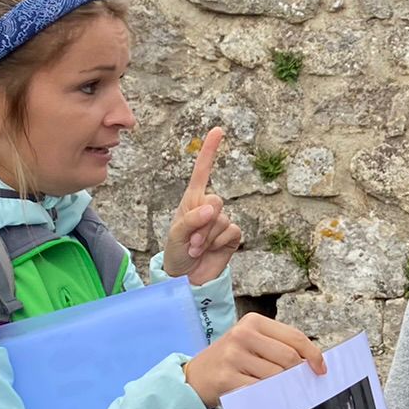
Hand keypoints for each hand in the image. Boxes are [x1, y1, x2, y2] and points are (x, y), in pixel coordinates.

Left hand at [162, 128, 242, 284]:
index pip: (202, 171)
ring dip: (206, 237)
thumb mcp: (176, 235)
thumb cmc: (176, 252)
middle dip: (202, 223)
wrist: (187, 277)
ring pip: (221, 220)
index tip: (218, 130)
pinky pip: (231, 232)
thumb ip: (192, 220)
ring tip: (196, 249)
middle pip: (216, 201)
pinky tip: (209, 251)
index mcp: (192, 200)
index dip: (210, 151)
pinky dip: (218, 243)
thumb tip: (213, 208)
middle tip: (191, 241)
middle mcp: (209, 207)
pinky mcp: (232, 236)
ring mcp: (221, 221)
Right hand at [181, 313, 325, 407]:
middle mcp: (242, 334)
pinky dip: (268, 395)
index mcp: (253, 321)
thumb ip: (278, 346)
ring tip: (278, 390)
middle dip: (298, 373)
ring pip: (276, 375)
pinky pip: (260, 389)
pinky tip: (265, 396)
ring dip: (283, 386)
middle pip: (288, 357)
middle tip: (299, 384)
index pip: (294, 336)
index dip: (312, 354)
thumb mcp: (251, 343)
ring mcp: (233, 356)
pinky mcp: (227, 377)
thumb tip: (311, 363)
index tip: (320, 369)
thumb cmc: (230, 360)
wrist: (195, 377)